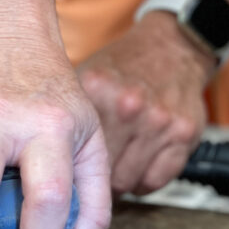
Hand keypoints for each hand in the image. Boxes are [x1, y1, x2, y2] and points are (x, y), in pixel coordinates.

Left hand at [78, 13, 213, 194]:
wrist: (172, 46)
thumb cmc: (127, 65)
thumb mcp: (89, 76)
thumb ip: (71, 112)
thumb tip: (44, 149)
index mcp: (99, 90)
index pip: (73, 148)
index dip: (71, 164)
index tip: (70, 169)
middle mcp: (129, 106)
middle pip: (100, 170)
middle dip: (97, 177)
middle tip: (94, 174)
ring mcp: (159, 122)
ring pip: (128, 181)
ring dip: (121, 182)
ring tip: (117, 169)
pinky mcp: (184, 134)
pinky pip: (156, 180)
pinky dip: (145, 182)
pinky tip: (138, 169)